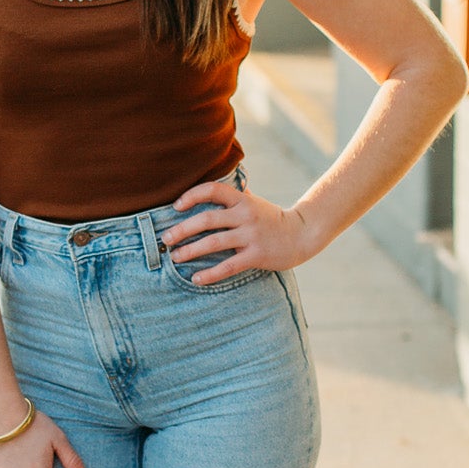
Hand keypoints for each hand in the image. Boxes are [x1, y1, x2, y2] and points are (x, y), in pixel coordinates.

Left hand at [162, 179, 313, 284]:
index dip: (192, 195)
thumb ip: (233, 196)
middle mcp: (245, 215)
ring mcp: (251, 235)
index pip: (213, 189)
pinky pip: (228, 266)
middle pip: (207, 219)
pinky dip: (210, 274)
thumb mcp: (253, 202)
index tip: (176, 206)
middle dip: (182, 229)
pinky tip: (196, 279)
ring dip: (190, 250)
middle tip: (166, 238)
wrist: (302, 234)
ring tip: (175, 257)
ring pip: (214, 242)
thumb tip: (210, 189)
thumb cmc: (271, 218)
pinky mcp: (256, 255)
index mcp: (242, 199)